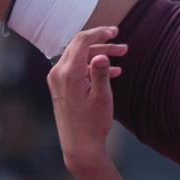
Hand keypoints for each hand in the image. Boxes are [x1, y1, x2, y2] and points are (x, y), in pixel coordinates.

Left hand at [47, 25, 125, 173]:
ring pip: (79, 57)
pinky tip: (113, 72)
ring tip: (122, 56)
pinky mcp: (61, 87)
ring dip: (100, 55)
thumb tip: (101, 55)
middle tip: (122, 45)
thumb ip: (100, 73)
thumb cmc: (92, 124)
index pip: (82, 41)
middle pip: (80, 46)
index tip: (116, 31)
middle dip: (102, 43)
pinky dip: (93, 67)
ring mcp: (57, 80)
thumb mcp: (101, 98)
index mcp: (68, 73)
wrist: (80, 147)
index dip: (99, 33)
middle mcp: (58, 73)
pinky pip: (77, 69)